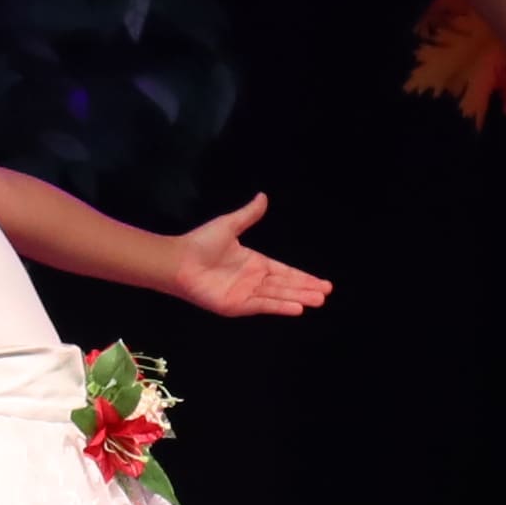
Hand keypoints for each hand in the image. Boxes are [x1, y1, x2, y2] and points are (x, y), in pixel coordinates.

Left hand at [166, 193, 331, 316]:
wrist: (179, 260)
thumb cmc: (200, 243)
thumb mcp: (229, 225)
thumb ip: (249, 214)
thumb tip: (263, 196)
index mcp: (253, 262)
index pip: (284, 271)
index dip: (303, 277)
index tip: (322, 282)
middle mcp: (252, 280)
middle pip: (285, 285)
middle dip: (306, 289)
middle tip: (326, 294)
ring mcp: (245, 294)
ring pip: (277, 296)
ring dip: (298, 298)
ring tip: (318, 301)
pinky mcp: (236, 305)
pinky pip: (262, 305)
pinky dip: (279, 306)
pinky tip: (297, 308)